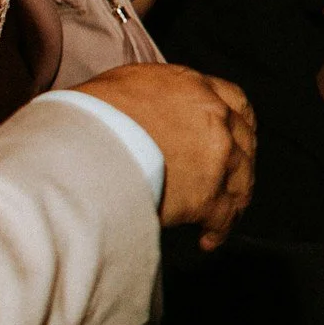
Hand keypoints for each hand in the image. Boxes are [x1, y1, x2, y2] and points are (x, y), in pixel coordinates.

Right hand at [71, 62, 255, 247]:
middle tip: (228, 182)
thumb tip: (147, 115)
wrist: (80, 146)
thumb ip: (152, 97)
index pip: (234, 101)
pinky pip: (225, 215)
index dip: (237, 124)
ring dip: (233, 198)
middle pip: (244, 142)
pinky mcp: (207, 195)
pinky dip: (219, 229)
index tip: (235, 138)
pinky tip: (207, 239)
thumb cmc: (87, 115)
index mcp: (194, 86)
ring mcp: (217, 155)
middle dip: (239, 163)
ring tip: (218, 218)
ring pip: (241, 179)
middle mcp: (214, 116)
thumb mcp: (125, 85)